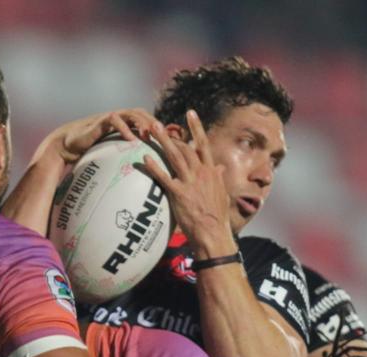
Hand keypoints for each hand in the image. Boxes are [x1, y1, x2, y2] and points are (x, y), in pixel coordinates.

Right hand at [35, 108, 157, 164]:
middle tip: (166, 136)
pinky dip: (125, 128)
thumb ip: (120, 161)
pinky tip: (132, 140)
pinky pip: (116, 120)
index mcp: (124, 125)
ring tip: (151, 134)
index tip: (169, 141)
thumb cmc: (86, 154)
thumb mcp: (106, 158)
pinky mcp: (101, 120)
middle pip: (143, 114)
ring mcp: (110, 118)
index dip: (157, 129)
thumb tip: (134, 182)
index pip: (145, 122)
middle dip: (154, 122)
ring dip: (143, 122)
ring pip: (132, 113)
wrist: (66, 146)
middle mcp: (119, 119)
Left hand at [142, 109, 234, 259]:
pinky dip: (155, 167)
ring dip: (162, 142)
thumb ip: (218, 179)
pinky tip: (145, 158)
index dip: (197, 127)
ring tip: (150, 130)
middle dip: (170, 134)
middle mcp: (201, 173)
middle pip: (184, 147)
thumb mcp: (221, 194)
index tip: (190, 113)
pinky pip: (164, 177)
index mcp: (211, 172)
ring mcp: (190, 183)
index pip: (203, 144)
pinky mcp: (179, 194)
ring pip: (175, 157)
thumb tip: (220, 169)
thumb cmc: (217, 216)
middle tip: (155, 123)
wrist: (213, 233)